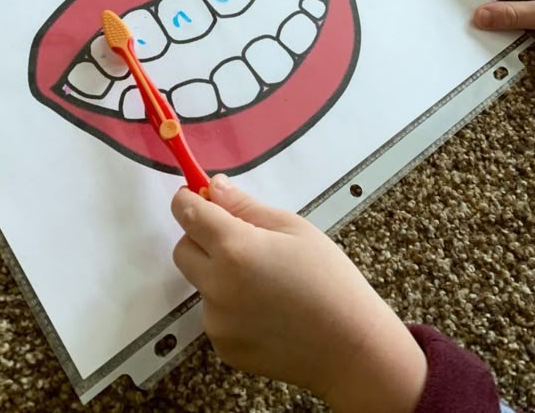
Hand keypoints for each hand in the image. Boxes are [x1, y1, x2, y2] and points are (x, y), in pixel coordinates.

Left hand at [171, 175, 426, 412]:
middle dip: (200, 238)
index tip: (192, 195)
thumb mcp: (294, 229)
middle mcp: (216, 285)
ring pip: (202, 284)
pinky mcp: (223, 347)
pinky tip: (267, 311)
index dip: (186, 201)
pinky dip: (231, 307)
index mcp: (234, 248)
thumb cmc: (329, 279)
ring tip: (266, 283)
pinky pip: (216, 315)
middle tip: (237, 238)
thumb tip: (214, 187)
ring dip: (219, 274)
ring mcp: (217, 321)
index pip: (188, 215)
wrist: (350, 347)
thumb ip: (246, 207)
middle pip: (183, 250)